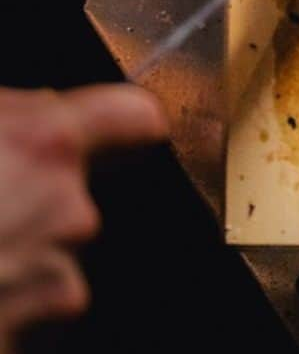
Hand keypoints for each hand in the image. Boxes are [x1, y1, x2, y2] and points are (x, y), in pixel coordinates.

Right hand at [0, 85, 167, 349]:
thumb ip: (6, 118)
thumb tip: (23, 118)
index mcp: (47, 144)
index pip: (134, 118)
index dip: (124, 124)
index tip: (120, 130)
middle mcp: (69, 214)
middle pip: (78, 198)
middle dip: (33, 202)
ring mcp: (53, 288)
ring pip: (50, 264)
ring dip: (11, 262)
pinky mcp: (26, 343)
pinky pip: (25, 319)